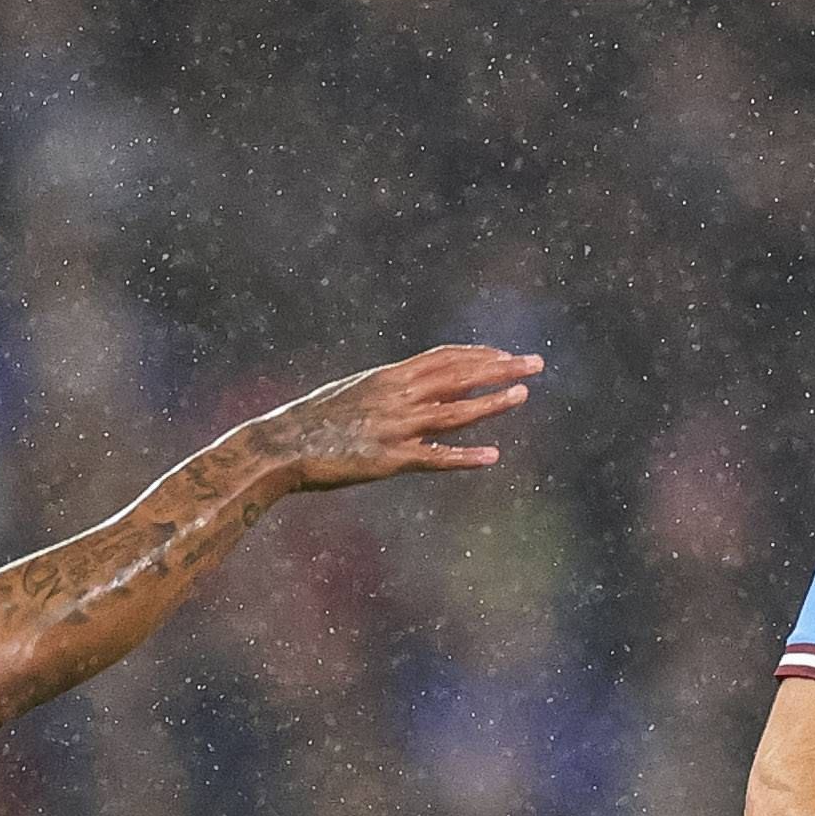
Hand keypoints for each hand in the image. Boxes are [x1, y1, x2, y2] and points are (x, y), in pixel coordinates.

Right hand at [236, 346, 541, 492]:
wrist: (279, 446)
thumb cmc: (313, 421)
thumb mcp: (353, 392)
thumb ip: (387, 389)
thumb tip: (412, 386)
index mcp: (388, 377)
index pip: (444, 357)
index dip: (480, 355)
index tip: (507, 355)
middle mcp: (396, 396)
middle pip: (458, 376)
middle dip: (500, 368)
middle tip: (536, 363)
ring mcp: (394, 428)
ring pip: (453, 412)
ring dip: (490, 403)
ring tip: (523, 395)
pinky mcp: (388, 460)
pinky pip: (433, 458)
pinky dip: (463, 458)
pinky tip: (492, 457)